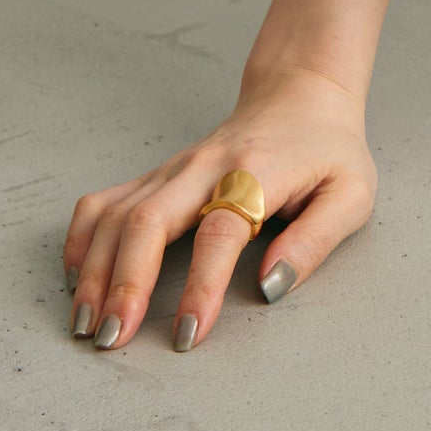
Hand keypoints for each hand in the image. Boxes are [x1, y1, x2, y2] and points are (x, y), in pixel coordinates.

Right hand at [63, 65, 375, 351]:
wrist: (302, 93)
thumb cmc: (328, 149)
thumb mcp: (352, 192)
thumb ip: (315, 240)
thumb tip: (271, 285)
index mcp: (257, 173)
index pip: (220, 232)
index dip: (202, 285)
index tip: (188, 333)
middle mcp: (207, 166)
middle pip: (149, 221)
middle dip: (125, 284)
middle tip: (112, 338)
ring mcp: (176, 168)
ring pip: (117, 214)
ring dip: (94, 270)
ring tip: (86, 323)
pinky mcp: (158, 173)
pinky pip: (105, 200)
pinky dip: (82, 238)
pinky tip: (78, 275)